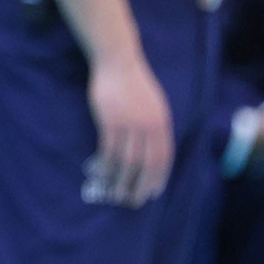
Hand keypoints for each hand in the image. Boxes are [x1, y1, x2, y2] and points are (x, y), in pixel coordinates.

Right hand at [84, 52, 173, 206]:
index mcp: (162, 123)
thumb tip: (154, 154)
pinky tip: (100, 173)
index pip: (164, 158)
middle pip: (146, 165)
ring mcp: (129, 124)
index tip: (152, 194)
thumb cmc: (136, 83)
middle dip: (139, 186)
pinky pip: (108, 150)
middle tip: (132, 201)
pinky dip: (105, 165)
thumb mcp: (155, 105)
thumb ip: (156, 127)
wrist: (118, 62)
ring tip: (114, 193)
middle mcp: (148, 126)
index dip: (158, 178)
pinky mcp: (110, 122)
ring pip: (126, 161)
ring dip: (120, 180)